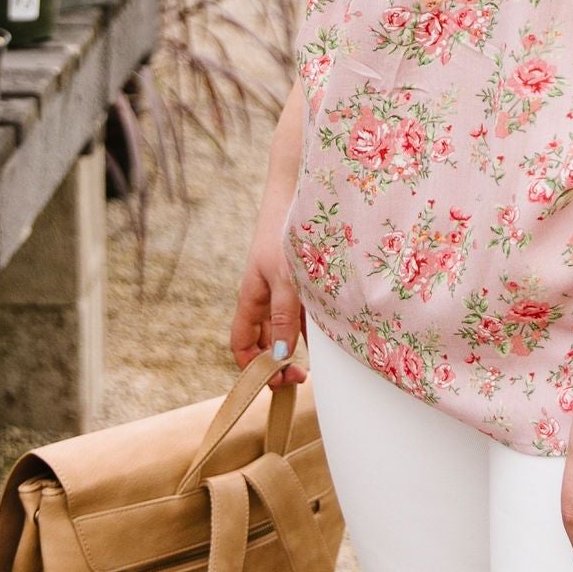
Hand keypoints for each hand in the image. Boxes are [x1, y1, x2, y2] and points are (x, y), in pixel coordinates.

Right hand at [230, 195, 305, 390]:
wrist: (300, 189)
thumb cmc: (286, 231)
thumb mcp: (285, 278)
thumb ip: (282, 316)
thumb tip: (277, 356)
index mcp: (252, 297)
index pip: (241, 343)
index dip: (251, 368)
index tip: (275, 382)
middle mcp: (265, 295)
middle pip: (263, 339)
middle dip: (276, 362)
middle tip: (301, 377)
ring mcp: (284, 286)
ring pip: (285, 325)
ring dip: (297, 344)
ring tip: (318, 361)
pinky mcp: (303, 277)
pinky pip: (305, 309)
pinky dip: (313, 323)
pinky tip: (331, 330)